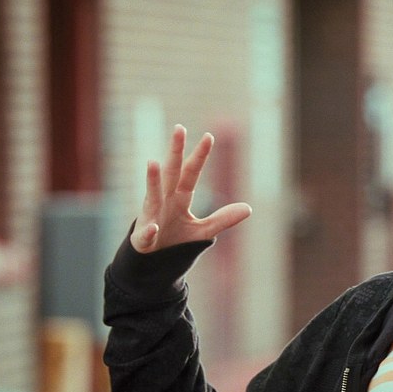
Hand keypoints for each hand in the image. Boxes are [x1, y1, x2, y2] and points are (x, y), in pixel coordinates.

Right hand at [130, 124, 251, 252]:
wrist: (152, 263)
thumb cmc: (175, 240)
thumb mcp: (203, 231)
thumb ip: (222, 219)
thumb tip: (248, 208)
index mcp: (180, 197)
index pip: (191, 172)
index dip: (200, 156)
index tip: (209, 136)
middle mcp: (164, 201)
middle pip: (171, 173)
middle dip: (175, 152)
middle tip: (179, 128)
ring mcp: (152, 217)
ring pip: (152, 195)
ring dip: (153, 180)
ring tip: (153, 162)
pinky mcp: (143, 238)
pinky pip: (146, 233)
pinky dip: (149, 231)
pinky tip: (154, 228)